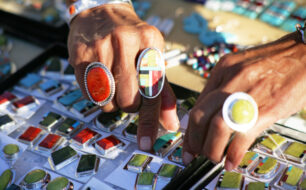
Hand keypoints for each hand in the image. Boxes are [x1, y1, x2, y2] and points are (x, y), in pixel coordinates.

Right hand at [68, 4, 179, 149]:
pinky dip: (96, 95)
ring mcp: (101, 46)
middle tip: (128, 93)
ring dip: (111, 102)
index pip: (153, 89)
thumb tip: (170, 125)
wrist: (102, 11)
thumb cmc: (132, 39)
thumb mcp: (152, 57)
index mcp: (151, 41)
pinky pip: (89, 93)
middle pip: (128, 99)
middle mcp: (126, 41)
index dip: (149, 120)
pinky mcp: (80, 53)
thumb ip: (162, 91)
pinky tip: (99, 79)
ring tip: (114, 85)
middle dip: (129, 105)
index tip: (146, 142)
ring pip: (107, 99)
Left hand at [183, 32, 305, 170]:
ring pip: (217, 127)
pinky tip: (231, 161)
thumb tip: (210, 114)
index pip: (196, 104)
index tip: (188, 142)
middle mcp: (230, 80)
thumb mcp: (240, 67)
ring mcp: (248, 94)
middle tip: (196, 152)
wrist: (304, 54)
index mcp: (222, 69)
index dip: (189, 128)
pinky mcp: (267, 108)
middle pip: (199, 116)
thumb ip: (223, 87)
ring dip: (211, 149)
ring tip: (214, 158)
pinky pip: (243, 135)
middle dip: (194, 140)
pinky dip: (233, 153)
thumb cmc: (273, 62)